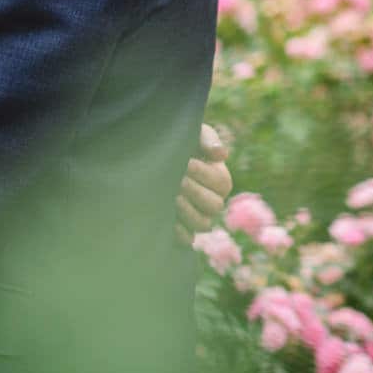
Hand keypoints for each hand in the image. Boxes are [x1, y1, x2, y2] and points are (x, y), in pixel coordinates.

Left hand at [175, 123, 232, 245]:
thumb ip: (207, 139)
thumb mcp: (193, 133)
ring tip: (170, 196)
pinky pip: (187, 239)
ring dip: (187, 211)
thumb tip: (221, 154)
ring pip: (203, 224)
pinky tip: (166, 219)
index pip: (222, 182)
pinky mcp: (182, 229)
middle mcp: (213, 201)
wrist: (150, 156)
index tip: (185, 163)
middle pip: (215, 205)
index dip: (203, 174)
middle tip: (176, 180)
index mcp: (220, 179)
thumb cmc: (179, 143)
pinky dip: (179, 232)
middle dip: (194, 191)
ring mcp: (198, 217)